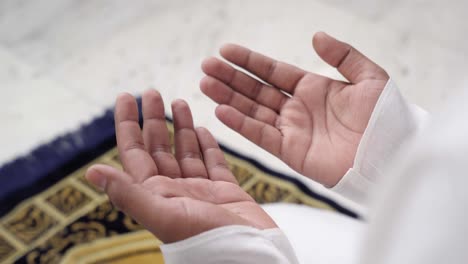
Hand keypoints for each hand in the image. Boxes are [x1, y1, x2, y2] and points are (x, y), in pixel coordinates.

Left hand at [85, 90, 275, 242]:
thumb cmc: (207, 240)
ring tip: (179, 102)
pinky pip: (213, 162)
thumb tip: (91, 172)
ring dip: (180, 127)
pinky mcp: (225, 191)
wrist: (252, 255)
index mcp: (155, 194)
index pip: (134, 152)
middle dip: (154, 119)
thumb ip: (129, 194)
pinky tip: (202, 129)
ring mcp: (200, 190)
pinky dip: (206, 145)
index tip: (125, 97)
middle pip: (159, 147)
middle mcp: (175, 190)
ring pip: (185, 151)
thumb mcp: (163, 214)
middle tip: (153, 91)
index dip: (127, 124)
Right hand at [200, 32, 388, 186]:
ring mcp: (292, 130)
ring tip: (205, 83)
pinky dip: (240, 125)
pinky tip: (221, 110)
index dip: (249, 61)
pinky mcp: (291, 152)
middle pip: (256, 89)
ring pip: (252, 110)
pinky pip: (261, 135)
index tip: (226, 50)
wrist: (391, 156)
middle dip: (231, 77)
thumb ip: (343, 55)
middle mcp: (297, 108)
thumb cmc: (386, 118)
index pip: (273, 71)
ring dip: (228, 97)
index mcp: (313, 88)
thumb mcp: (370, 78)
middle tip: (207, 65)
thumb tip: (317, 36)